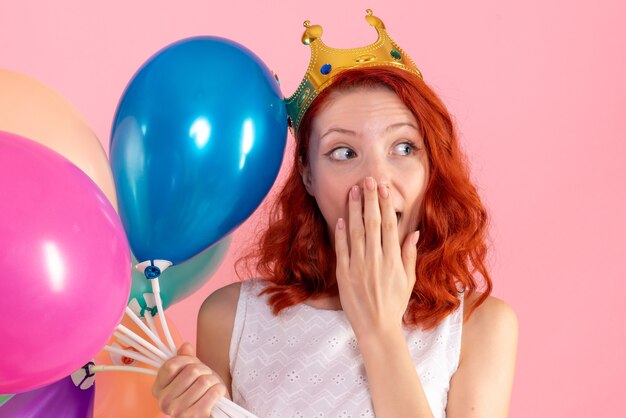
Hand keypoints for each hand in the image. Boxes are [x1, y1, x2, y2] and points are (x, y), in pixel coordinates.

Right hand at [152, 342, 226, 417]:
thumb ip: (185, 359)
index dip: (187, 360)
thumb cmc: (200, 392)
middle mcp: (164, 402)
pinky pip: (213, 392)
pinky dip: (219, 390)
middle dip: (205, 370)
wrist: (211, 412)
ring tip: (212, 387)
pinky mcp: (195, 417)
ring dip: (214, 381)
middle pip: (191, 371)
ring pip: (204, 381)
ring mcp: (178, 412)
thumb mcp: (191, 374)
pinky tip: (217, 395)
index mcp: (159, 389)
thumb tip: (185, 346)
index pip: (171, 365)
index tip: (193, 364)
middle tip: (206, 377)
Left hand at [334, 176, 419, 339]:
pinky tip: (341, 218)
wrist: (376, 327)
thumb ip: (409, 255)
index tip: (384, 189)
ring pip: (356, 232)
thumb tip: (413, 232)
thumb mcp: (408, 280)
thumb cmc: (394, 304)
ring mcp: (358, 266)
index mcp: (393, 260)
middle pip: (372, 223)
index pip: (388, 226)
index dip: (386, 205)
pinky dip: (341, 233)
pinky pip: (342, 249)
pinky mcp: (344, 274)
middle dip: (370, 200)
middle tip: (368, 181)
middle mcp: (376, 260)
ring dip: (354, 210)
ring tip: (353, 191)